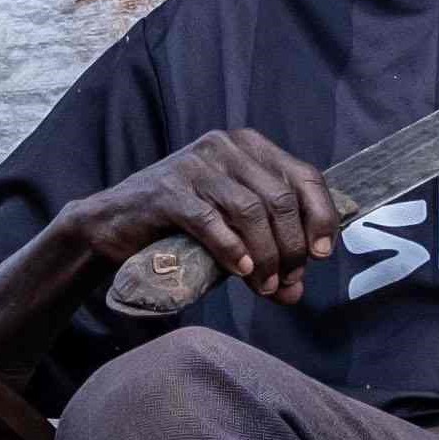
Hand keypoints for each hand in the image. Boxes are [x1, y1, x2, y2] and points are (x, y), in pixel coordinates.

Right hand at [72, 129, 345, 304]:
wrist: (115, 224)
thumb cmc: (181, 226)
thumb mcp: (234, 232)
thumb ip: (267, 254)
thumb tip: (295, 292)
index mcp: (250, 147)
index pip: (304, 176)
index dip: (321, 216)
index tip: (322, 254)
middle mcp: (225, 147)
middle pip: (280, 197)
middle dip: (291, 246)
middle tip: (287, 281)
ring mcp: (194, 165)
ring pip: (250, 210)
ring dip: (265, 255)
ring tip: (264, 285)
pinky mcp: (167, 190)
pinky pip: (210, 220)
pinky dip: (231, 249)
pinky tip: (239, 270)